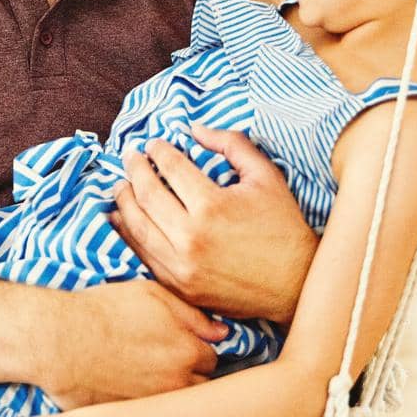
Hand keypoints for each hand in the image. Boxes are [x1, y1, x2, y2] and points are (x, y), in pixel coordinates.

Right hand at [43, 280, 224, 409]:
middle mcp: (177, 383)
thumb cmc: (102, 310)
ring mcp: (155, 405)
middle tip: (165, 360)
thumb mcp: (151, 294)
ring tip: (149, 376)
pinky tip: (131, 388)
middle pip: (201, 386)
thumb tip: (223, 333)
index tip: (181, 344)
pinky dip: (149, 406)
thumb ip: (193, 315)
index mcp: (187, 351)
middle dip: (190, 374)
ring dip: (171, 392)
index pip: (212, 358)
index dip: (197, 348)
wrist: (59, 340)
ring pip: (179, 405)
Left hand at [110, 123, 317, 322]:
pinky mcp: (178, 286)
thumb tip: (195, 129)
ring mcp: (181, 266)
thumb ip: (231, 144)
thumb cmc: (283, 226)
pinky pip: (142, 254)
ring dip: (124, 200)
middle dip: (134, 169)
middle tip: (130, 156)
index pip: (171, 168)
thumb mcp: (266, 176)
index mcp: (212, 206)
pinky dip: (126, 233)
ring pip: (136, 225)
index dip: (159, 151)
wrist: (296, 285)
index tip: (154, 144)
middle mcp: (190, 237)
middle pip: (146, 194)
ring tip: (120, 183)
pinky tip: (121, 217)